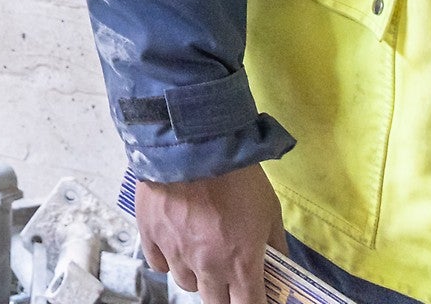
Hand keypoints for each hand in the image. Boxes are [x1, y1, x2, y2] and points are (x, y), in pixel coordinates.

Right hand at [135, 167, 283, 303]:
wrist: (195, 142)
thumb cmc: (238, 176)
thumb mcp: (270, 210)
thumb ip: (275, 244)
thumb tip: (280, 265)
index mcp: (240, 264)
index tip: (255, 296)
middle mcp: (206, 266)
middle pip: (215, 303)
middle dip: (225, 294)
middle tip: (229, 275)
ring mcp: (175, 251)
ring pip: (186, 283)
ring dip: (196, 275)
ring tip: (201, 251)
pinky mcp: (150, 234)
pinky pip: (158, 263)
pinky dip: (168, 259)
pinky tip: (176, 244)